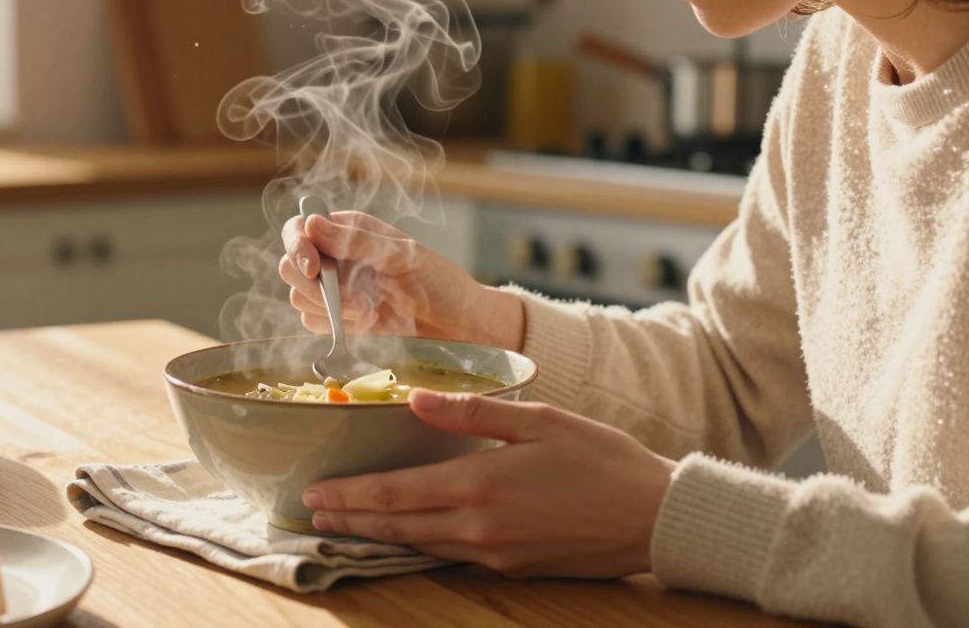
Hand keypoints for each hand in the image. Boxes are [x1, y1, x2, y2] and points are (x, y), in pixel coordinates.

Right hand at [279, 211, 523, 349]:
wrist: (456, 324)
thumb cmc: (438, 281)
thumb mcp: (402, 256)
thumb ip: (356, 241)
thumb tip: (312, 223)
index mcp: (347, 230)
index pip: (299, 228)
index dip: (296, 245)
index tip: (313, 267)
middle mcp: (334, 257)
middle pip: (289, 266)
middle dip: (312, 285)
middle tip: (348, 300)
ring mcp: (334, 290)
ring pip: (297, 296)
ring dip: (328, 308)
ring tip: (367, 310)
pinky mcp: (337, 319)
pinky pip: (311, 322)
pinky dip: (332, 325)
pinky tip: (366, 322)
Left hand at [303, 389, 676, 577]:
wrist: (657, 517)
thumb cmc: (603, 459)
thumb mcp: (540, 420)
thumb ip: (472, 412)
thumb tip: (416, 400)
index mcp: (480, 484)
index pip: (396, 493)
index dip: (350, 495)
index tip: (314, 493)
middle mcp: (479, 526)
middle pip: (398, 526)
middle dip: (350, 520)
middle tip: (312, 515)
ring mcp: (496, 553)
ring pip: (421, 546)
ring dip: (379, 536)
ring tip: (345, 528)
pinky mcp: (514, 568)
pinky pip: (453, 557)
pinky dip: (420, 546)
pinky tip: (409, 536)